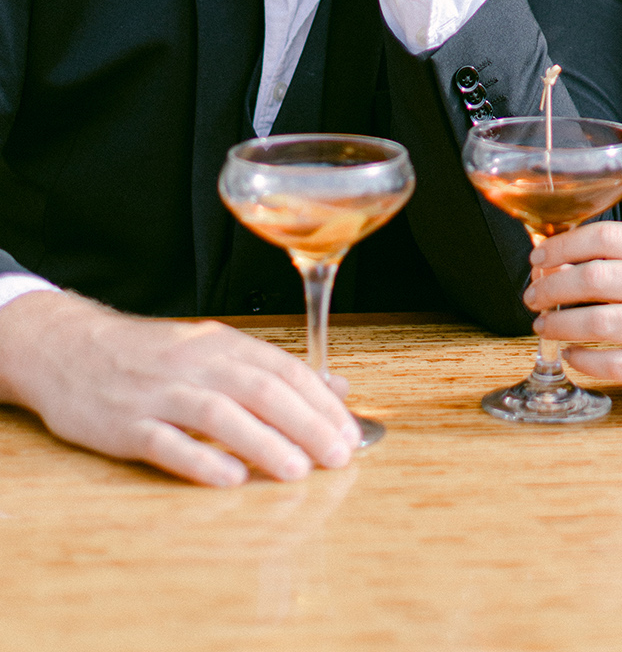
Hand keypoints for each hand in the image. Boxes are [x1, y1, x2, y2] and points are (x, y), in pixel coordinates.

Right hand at [0, 291, 360, 485]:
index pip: (282, 368)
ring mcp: (159, 394)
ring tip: (298, 470)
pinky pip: (166, 442)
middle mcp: (195, 364)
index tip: (349, 430)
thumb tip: (336, 388)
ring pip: (219, 414)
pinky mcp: (126, 425)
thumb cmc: (151, 355)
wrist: (69, 348)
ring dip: (264, 442)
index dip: (320, 400)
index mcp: (221, 344)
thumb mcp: (213, 349)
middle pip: (260, 389)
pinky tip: (230, 478)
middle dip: (305, 423)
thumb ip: (272, 369)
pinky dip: (201, 460)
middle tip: (338, 455)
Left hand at [525, 221, 621, 398]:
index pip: (607, 237)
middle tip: (533, 295)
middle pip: (599, 277)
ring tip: (544, 325)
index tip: (538, 257)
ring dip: (562, 323)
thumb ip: (619, 256)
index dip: (563, 246)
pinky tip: (571, 355)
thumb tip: (553, 259)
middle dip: (554, 286)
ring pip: (606, 322)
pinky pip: (620, 365)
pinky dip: (586, 360)